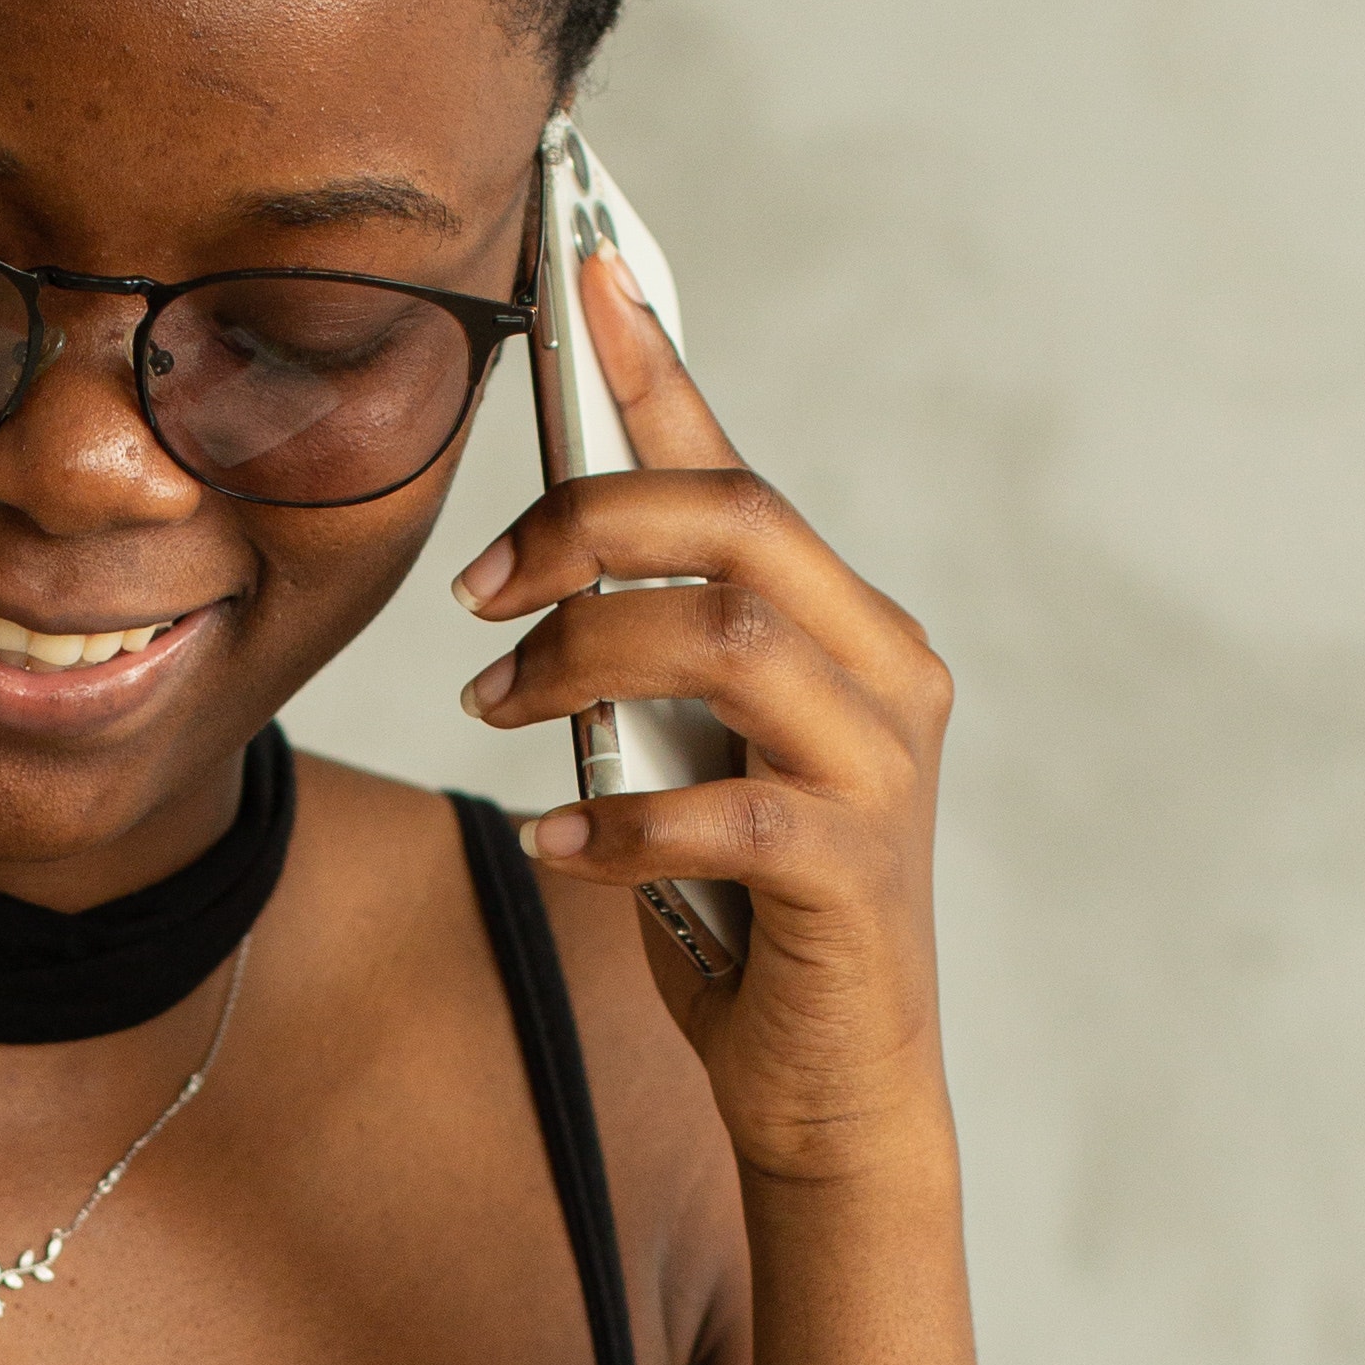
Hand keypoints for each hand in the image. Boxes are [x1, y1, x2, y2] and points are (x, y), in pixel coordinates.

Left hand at [450, 252, 958, 1195]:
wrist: (835, 1087)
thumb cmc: (749, 921)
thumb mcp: (691, 763)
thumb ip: (652, 672)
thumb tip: (543, 583)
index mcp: (847, 633)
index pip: (741, 475)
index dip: (658, 373)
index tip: (583, 277)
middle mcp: (885, 675)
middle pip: (737, 529)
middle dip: (589, 528)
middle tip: (478, 589)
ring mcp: (879, 770)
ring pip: (730, 639)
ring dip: (585, 656)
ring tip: (495, 707)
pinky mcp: (851, 872)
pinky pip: (724, 811)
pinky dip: (621, 822)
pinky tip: (556, 844)